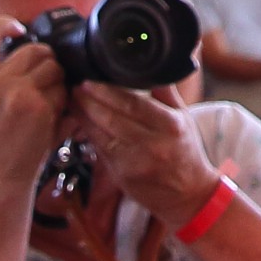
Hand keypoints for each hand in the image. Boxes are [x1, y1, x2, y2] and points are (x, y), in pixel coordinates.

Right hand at [0, 18, 65, 196]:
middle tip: (42, 86)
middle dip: (45, 64)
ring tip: (44, 105)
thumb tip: (12, 42)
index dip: (7, 23)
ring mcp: (16, 95)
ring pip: (54, 67)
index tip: (19, 30)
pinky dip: (63, 102)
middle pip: (35, 49)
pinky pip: (64, 90)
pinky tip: (49, 119)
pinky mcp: (40, 108)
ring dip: (57, 83)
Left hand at [70, 84, 219, 230]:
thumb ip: (167, 93)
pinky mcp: (122, 175)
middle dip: (90, 101)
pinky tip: (81, 121)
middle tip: (76, 86)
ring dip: (84, 116)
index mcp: (171, 126)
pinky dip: (89, 134)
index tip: (91, 80)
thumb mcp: (184, 119)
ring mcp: (136, 162)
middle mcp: (153, 145)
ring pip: (102, 135)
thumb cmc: (185, 151)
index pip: (134, 104)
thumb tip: (154, 66)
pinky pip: (100, 149)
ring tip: (73, 101)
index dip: (108, 92)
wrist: (187, 195)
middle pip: (114, 119)